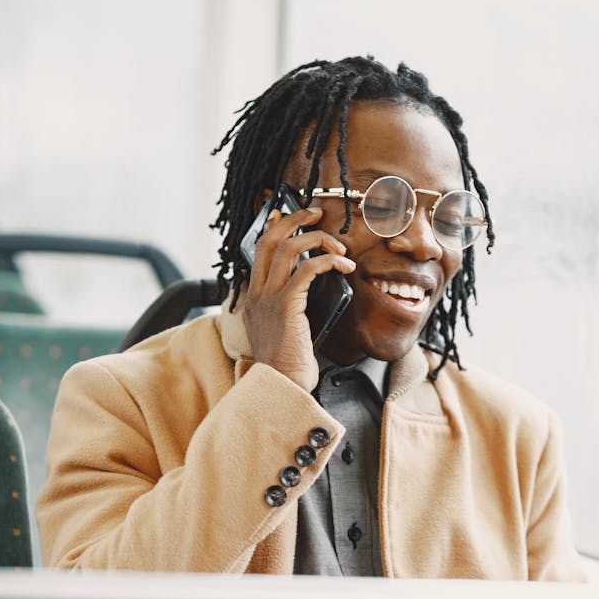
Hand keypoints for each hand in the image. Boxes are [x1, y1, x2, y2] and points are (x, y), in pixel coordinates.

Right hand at [243, 206, 355, 391]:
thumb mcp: (284, 330)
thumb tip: (314, 285)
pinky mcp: (286, 305)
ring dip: (318, 239)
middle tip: (316, 212)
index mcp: (254, 298)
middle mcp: (257, 294)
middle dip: (294, 219)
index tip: (289, 214)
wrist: (283, 386)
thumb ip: (291, 307)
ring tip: (339, 246)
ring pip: (289, 248)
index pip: (258, 249)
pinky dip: (329, 261)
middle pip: (270, 239)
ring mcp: (268, 298)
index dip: (274, 226)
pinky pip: (308, 268)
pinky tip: (345, 266)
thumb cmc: (289, 365)